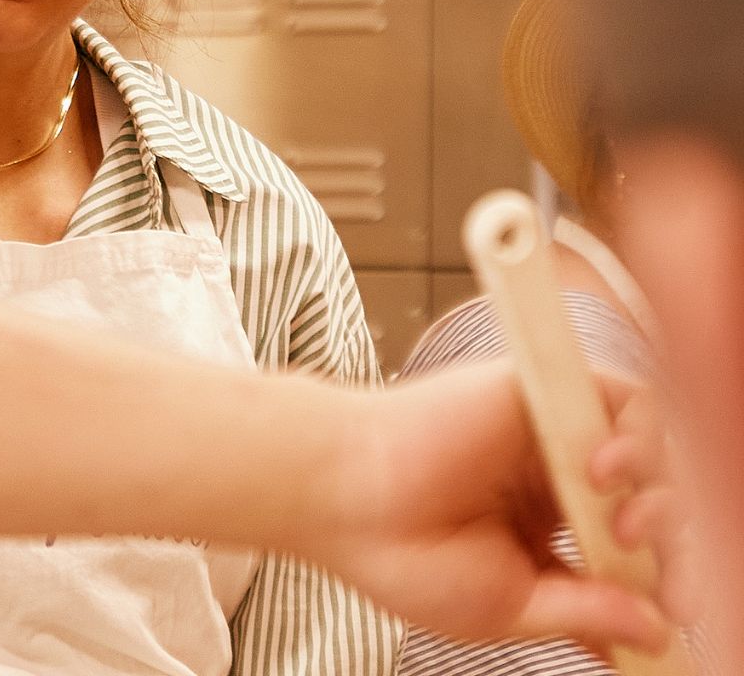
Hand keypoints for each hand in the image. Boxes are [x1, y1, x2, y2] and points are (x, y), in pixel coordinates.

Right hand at [305, 363, 672, 651]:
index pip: (636, 556)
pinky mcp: (542, 393)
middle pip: (658, 502)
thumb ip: (584, 613)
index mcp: (545, 532)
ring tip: (624, 528)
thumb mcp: (507, 607)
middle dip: (678, 550)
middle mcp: (556, 479)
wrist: (346, 496)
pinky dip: (638, 436)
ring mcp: (552, 435)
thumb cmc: (402, 554)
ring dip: (663, 497)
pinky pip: (626, 398)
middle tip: (673, 589)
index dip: (669, 585)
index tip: (678, 618)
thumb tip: (657, 631)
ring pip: (654, 451)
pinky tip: (604, 471)